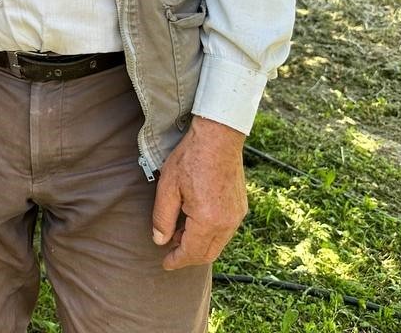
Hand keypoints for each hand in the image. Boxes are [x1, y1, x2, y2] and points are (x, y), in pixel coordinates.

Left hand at [151, 115, 247, 269]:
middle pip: (208, 254)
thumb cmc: (190, 158)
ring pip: (218, 244)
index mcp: (208, 220)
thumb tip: (159, 240)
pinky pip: (225, 231)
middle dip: (188, 256)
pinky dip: (210, 234)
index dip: (176, 261)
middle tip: (170, 249)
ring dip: (199, 244)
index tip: (165, 264)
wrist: (218, 137)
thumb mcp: (168, 187)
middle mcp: (227, 223)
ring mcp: (237, 216)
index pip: (191, 253)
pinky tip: (194, 221)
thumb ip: (162, 217)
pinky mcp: (241, 207)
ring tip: (178, 232)